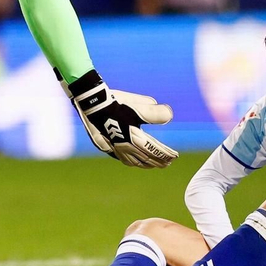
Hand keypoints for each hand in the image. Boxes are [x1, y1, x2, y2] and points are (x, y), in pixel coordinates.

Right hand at [58, 69, 177, 168]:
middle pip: (145, 158)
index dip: (164, 154)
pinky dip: (131, 162)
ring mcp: (113, 147)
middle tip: (167, 163)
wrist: (90, 102)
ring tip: (153, 165)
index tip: (174, 156)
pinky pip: (121, 158)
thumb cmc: (114, 101)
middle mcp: (123, 146)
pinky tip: (133, 161)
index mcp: (132, 137)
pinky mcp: (105, 145)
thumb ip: (155, 112)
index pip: (153, 150)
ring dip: (145, 164)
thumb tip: (169, 115)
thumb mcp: (137, 104)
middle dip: (158, 161)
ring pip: (132, 161)